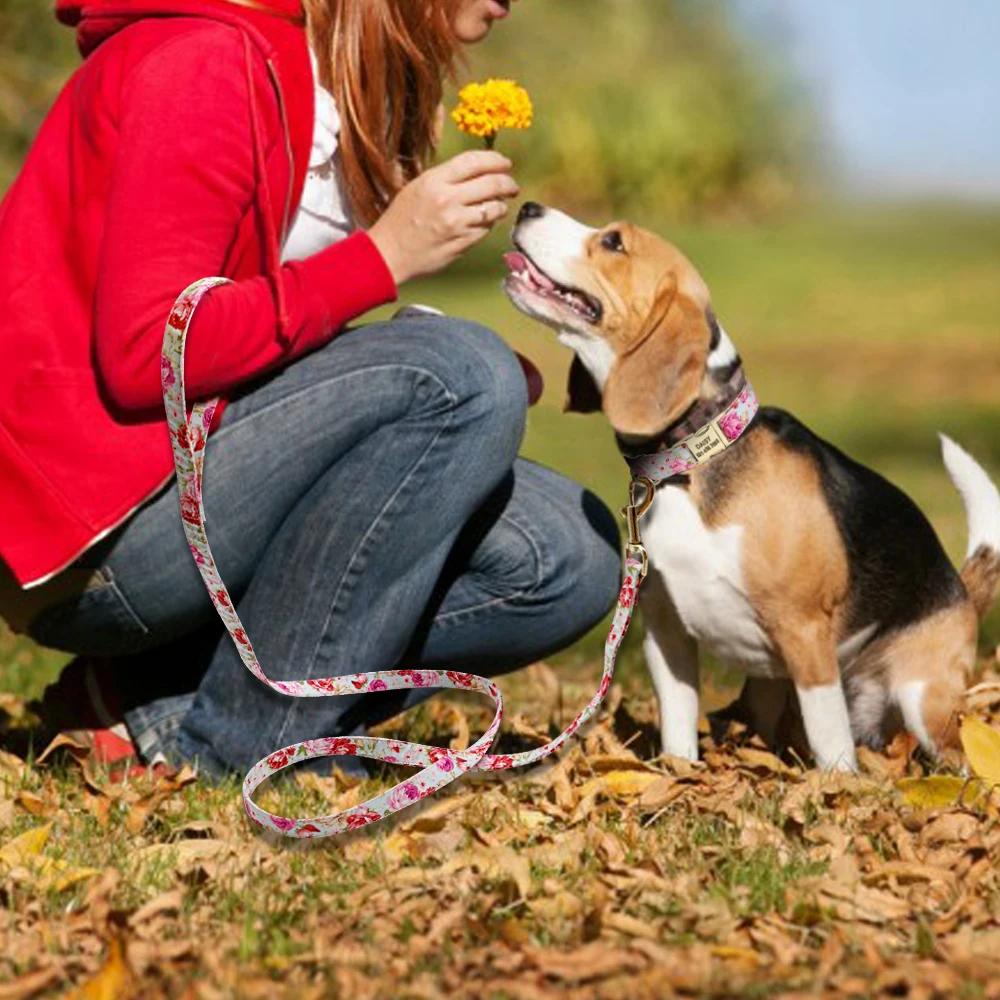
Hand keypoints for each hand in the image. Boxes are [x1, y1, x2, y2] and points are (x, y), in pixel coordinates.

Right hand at [368, 150, 518, 285]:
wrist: (390, 254)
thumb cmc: (401, 220)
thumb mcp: (418, 188)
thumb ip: (446, 179)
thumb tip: (479, 172)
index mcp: (434, 181)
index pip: (474, 161)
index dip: (495, 159)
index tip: (505, 163)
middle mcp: (447, 199)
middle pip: (492, 183)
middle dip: (508, 183)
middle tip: (512, 186)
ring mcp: (457, 223)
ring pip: (494, 208)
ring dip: (501, 205)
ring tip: (499, 205)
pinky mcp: (463, 242)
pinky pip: (486, 229)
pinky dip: (489, 224)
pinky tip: (483, 222)